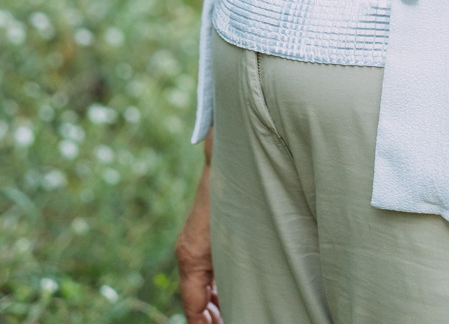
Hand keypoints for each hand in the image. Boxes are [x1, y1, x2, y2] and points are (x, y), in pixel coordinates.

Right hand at [176, 162, 221, 323]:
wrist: (230, 162)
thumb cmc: (237, 200)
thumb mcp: (238, 243)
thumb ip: (234, 275)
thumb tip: (234, 300)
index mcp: (192, 260)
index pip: (193, 308)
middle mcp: (188, 255)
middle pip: (194, 300)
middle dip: (208, 319)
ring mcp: (193, 245)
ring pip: (199, 286)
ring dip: (212, 305)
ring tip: (229, 316)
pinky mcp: (202, 237)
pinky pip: (204, 271)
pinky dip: (213, 287)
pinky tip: (228, 294)